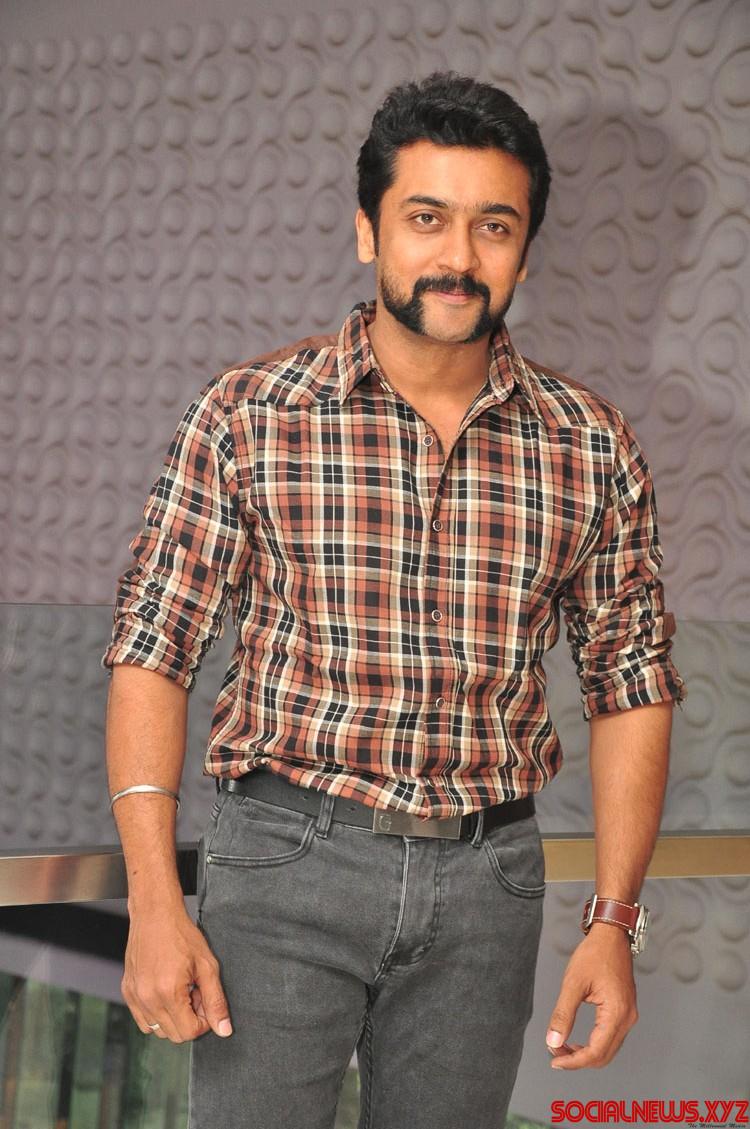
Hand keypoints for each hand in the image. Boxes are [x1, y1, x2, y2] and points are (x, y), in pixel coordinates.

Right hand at [122, 903, 232, 1043]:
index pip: (189, 1032)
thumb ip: (216, 1001)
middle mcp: (147, 999)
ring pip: (157, 1030)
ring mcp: (134, 996)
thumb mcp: (207, 965)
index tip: (205, 1000)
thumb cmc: (182, 935)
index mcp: (168, 993)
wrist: (155, 914)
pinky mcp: (127, 992)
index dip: (204, 1021)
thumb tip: (224, 1030)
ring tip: (181, 991)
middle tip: (195, 993)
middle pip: (174, 1035)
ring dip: (173, 1018)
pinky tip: (166, 991)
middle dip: (189, 1019)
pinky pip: (143, 1020)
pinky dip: (157, 1013)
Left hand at [545, 923, 636, 1068]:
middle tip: (555, 1053)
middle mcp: (627, 1018)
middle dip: (578, 1059)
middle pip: (603, 1056)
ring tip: (562, 1046)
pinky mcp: (625, 1011)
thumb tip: (553, 1041)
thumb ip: (563, 1014)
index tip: (554, 1060)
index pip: (595, 1052)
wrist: (612, 936)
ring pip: (608, 1049)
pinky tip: (577, 1040)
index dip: (573, 1061)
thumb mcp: (573, 983)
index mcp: (617, 1013)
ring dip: (585, 1053)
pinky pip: (611, 1038)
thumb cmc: (595, 954)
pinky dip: (594, 1044)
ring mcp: (628, 1016)